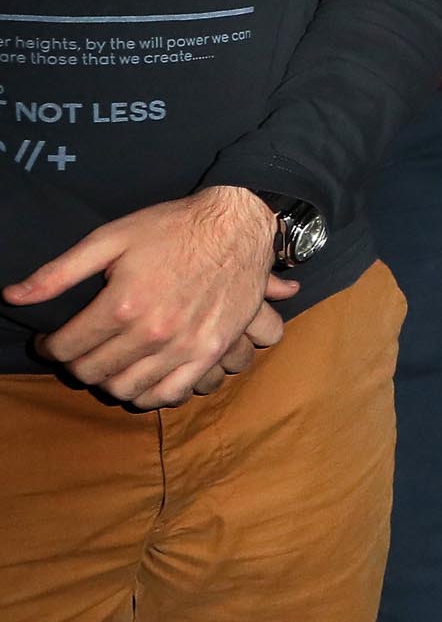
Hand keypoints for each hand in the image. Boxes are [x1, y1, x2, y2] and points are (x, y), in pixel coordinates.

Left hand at [9, 186, 276, 407]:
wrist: (238, 225)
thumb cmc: (171, 227)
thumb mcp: (110, 238)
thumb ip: (59, 271)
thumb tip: (12, 297)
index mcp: (122, 304)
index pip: (66, 347)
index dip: (48, 347)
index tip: (49, 341)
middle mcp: (152, 332)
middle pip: (93, 372)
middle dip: (74, 365)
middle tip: (76, 352)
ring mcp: (184, 346)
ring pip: (127, 388)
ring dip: (107, 382)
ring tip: (106, 365)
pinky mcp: (210, 352)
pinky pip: (170, 393)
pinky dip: (147, 395)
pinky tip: (139, 381)